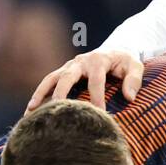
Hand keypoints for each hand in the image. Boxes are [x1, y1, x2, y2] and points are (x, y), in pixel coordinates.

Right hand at [26, 49, 144, 110]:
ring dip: (40, 94)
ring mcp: (68, 67)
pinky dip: (39, 95)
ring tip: (31, 111)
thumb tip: (129, 98)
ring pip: (51, 79)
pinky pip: (48, 83)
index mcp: (98, 60)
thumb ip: (134, 80)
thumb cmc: (126, 62)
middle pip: (66, 77)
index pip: (96, 81)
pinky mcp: (63, 72)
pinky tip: (30, 111)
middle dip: (61, 94)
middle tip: (58, 110)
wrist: (115, 50)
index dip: (97, 97)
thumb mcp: (135, 66)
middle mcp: (79, 62)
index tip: (99, 114)